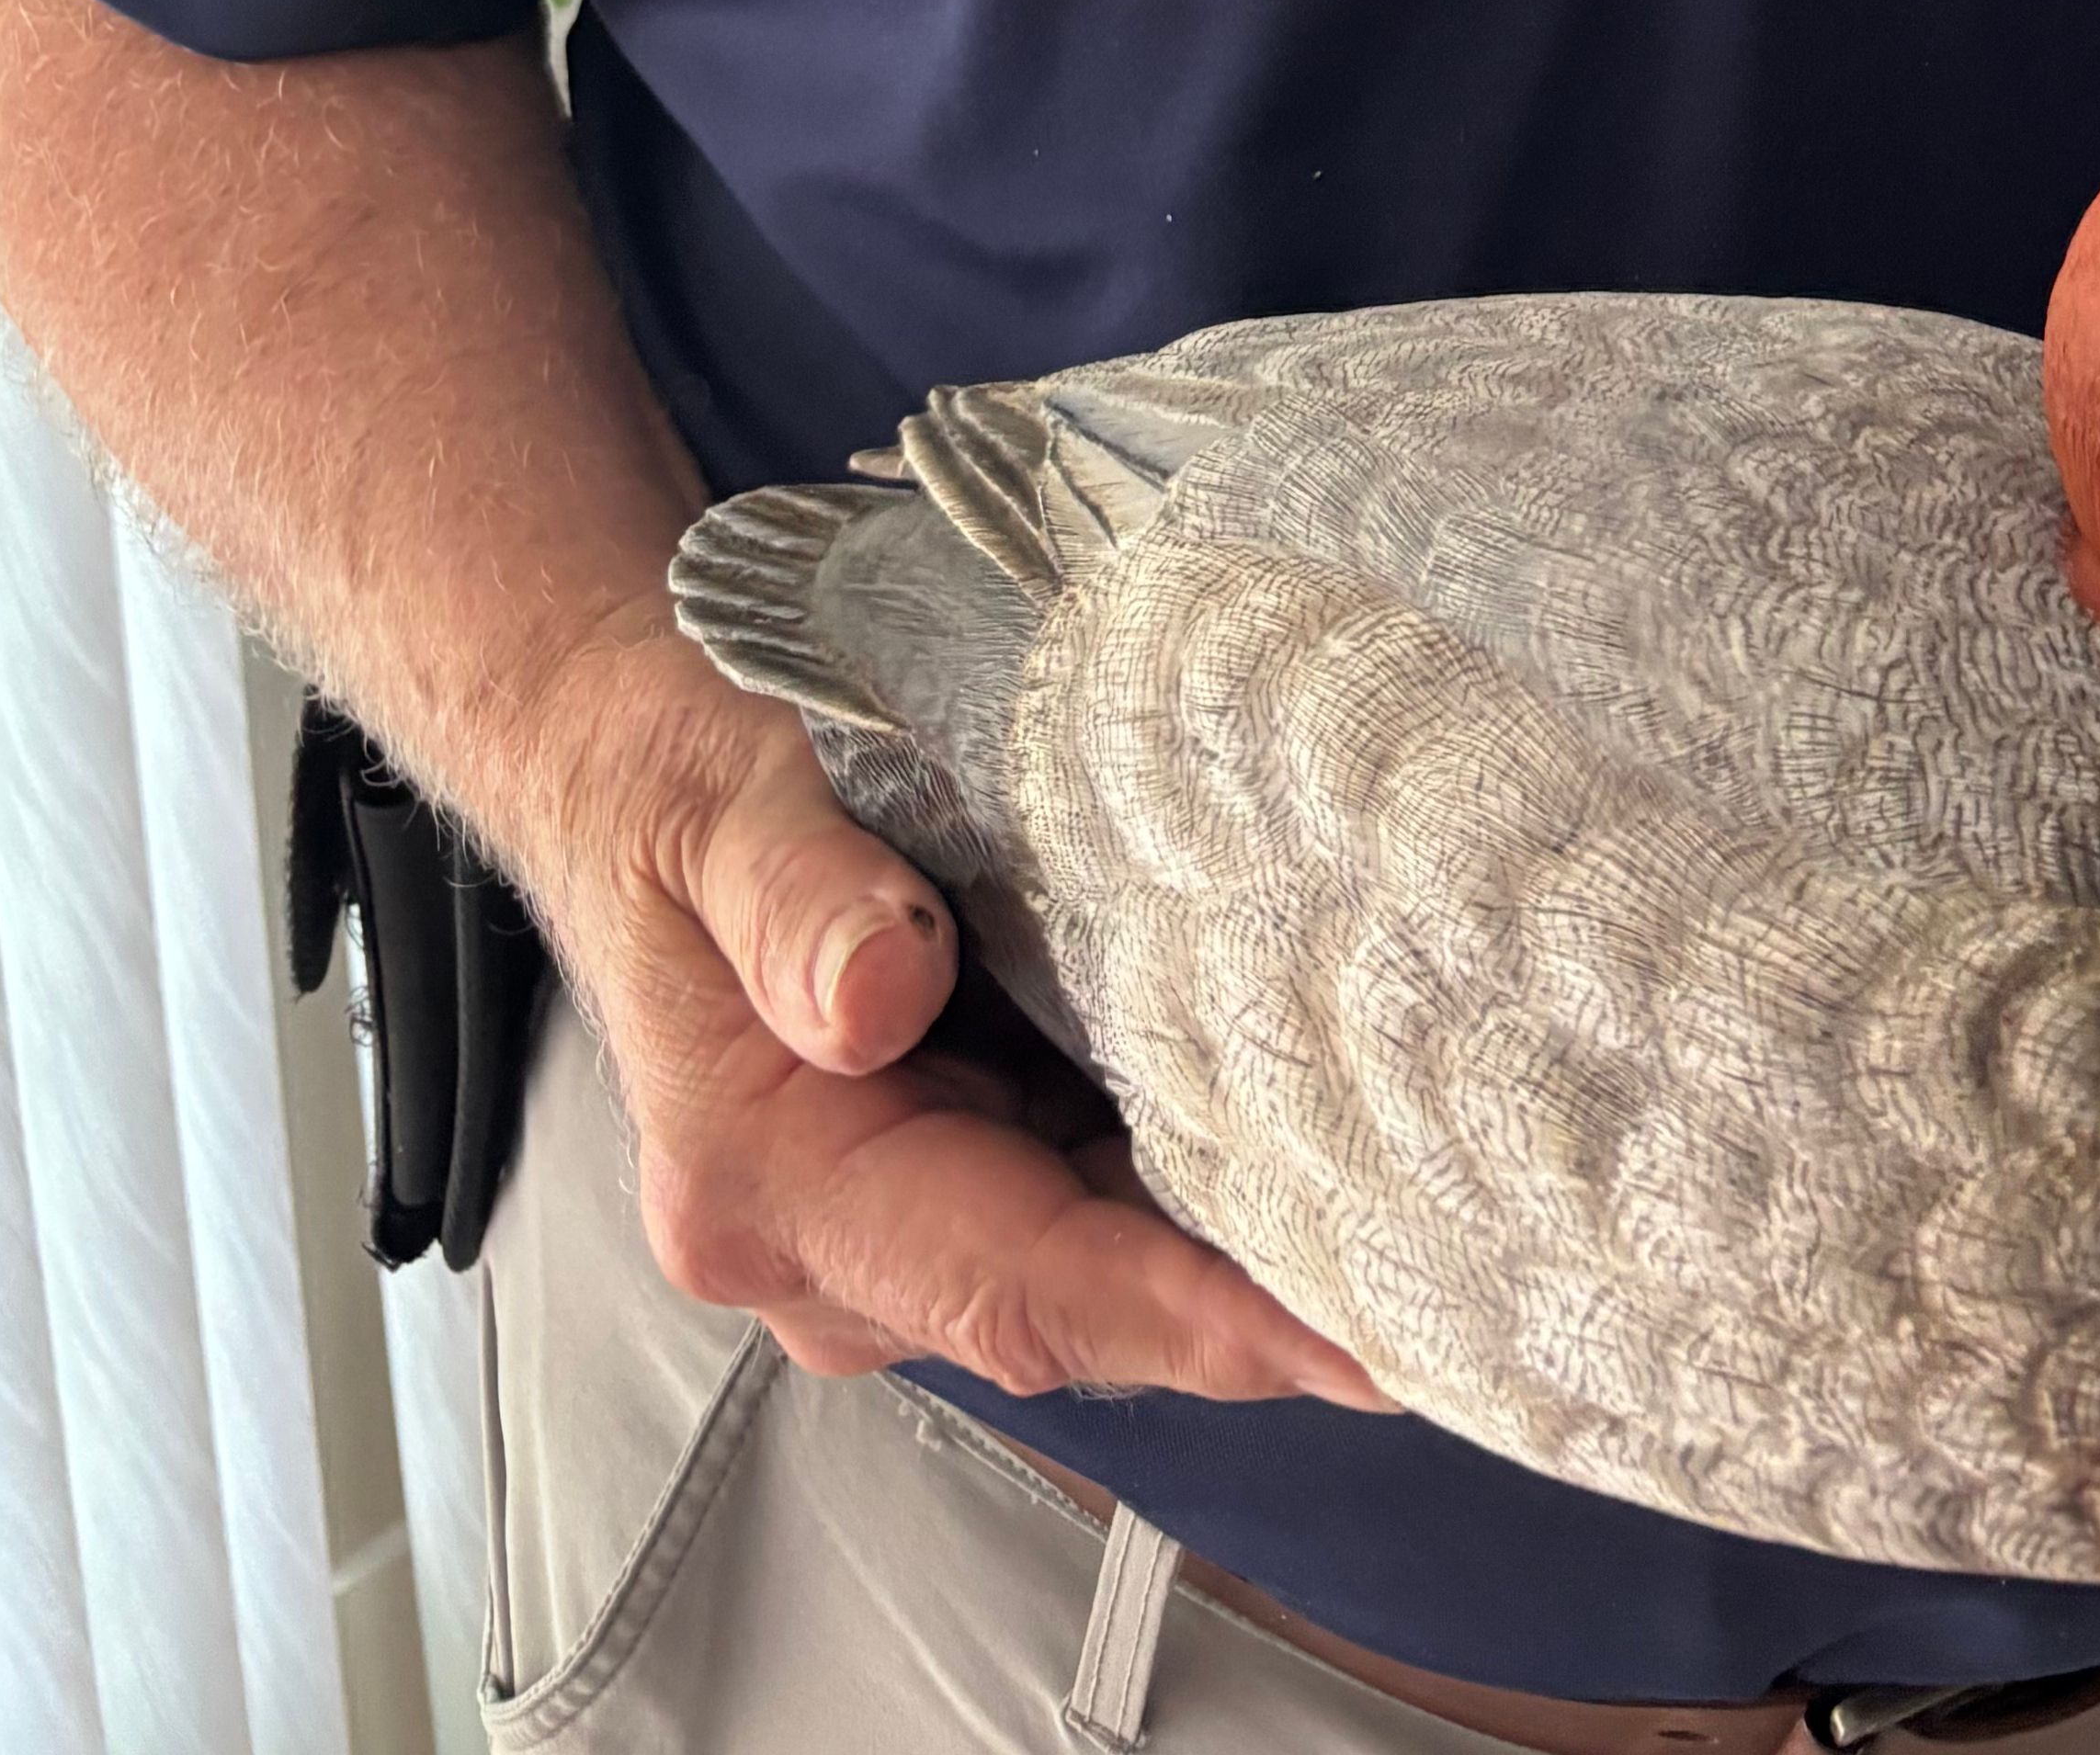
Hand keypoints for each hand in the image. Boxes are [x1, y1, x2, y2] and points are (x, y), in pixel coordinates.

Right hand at [518, 619, 1390, 1411]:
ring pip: (1114, 1264)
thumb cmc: (681, 782)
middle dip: (1266, 1310)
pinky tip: (1336, 1141)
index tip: (1342, 1336)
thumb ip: (795, 899)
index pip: (1015, 1290)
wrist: (646, 763)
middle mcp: (846, 1245)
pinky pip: (1110, 1200)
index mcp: (778, 1190)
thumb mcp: (720, 805)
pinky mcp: (971, 1162)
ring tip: (1442, 1228)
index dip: (1187, 1319)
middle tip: (1454, 1286)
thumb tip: (873, 995)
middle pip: (1089, 1306)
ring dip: (1260, 1254)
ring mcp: (914, 1213)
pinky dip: (1216, 1182)